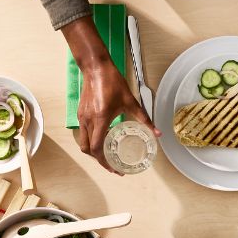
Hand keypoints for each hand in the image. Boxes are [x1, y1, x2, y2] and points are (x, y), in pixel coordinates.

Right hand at [61, 17, 158, 172]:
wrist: (96, 67)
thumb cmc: (112, 82)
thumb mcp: (130, 101)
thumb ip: (144, 119)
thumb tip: (157, 133)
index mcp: (100, 119)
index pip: (97, 148)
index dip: (104, 162)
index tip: (114, 169)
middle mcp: (88, 120)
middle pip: (87, 149)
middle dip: (99, 160)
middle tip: (112, 165)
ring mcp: (82, 117)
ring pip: (83, 142)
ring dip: (94, 151)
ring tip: (107, 154)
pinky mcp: (81, 113)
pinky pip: (83, 132)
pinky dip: (91, 140)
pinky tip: (103, 138)